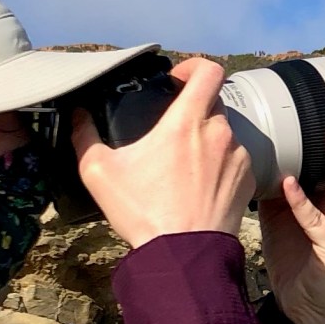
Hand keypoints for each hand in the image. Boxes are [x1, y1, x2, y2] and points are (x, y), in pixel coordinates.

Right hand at [70, 57, 252, 246]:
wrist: (183, 256)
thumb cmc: (145, 213)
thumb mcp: (99, 172)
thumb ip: (85, 137)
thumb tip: (78, 116)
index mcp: (187, 122)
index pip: (208, 70)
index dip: (194, 67)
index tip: (178, 80)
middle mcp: (219, 134)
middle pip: (213, 102)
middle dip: (193, 109)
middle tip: (172, 128)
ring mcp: (238, 157)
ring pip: (224, 132)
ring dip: (206, 139)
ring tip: (183, 163)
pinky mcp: (246, 180)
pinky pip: (234, 159)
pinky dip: (219, 163)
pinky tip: (198, 183)